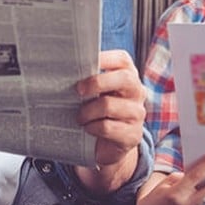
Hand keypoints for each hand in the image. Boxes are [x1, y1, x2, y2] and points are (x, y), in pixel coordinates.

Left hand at [76, 49, 146, 165]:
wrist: (110, 146)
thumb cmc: (99, 110)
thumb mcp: (98, 92)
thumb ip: (90, 78)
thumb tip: (67, 68)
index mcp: (128, 75)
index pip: (122, 59)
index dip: (104, 58)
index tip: (83, 63)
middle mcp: (137, 92)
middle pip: (124, 79)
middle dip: (97, 82)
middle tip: (78, 90)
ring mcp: (137, 113)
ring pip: (109, 105)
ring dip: (87, 111)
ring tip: (80, 116)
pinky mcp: (133, 134)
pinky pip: (107, 127)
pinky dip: (92, 127)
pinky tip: (88, 128)